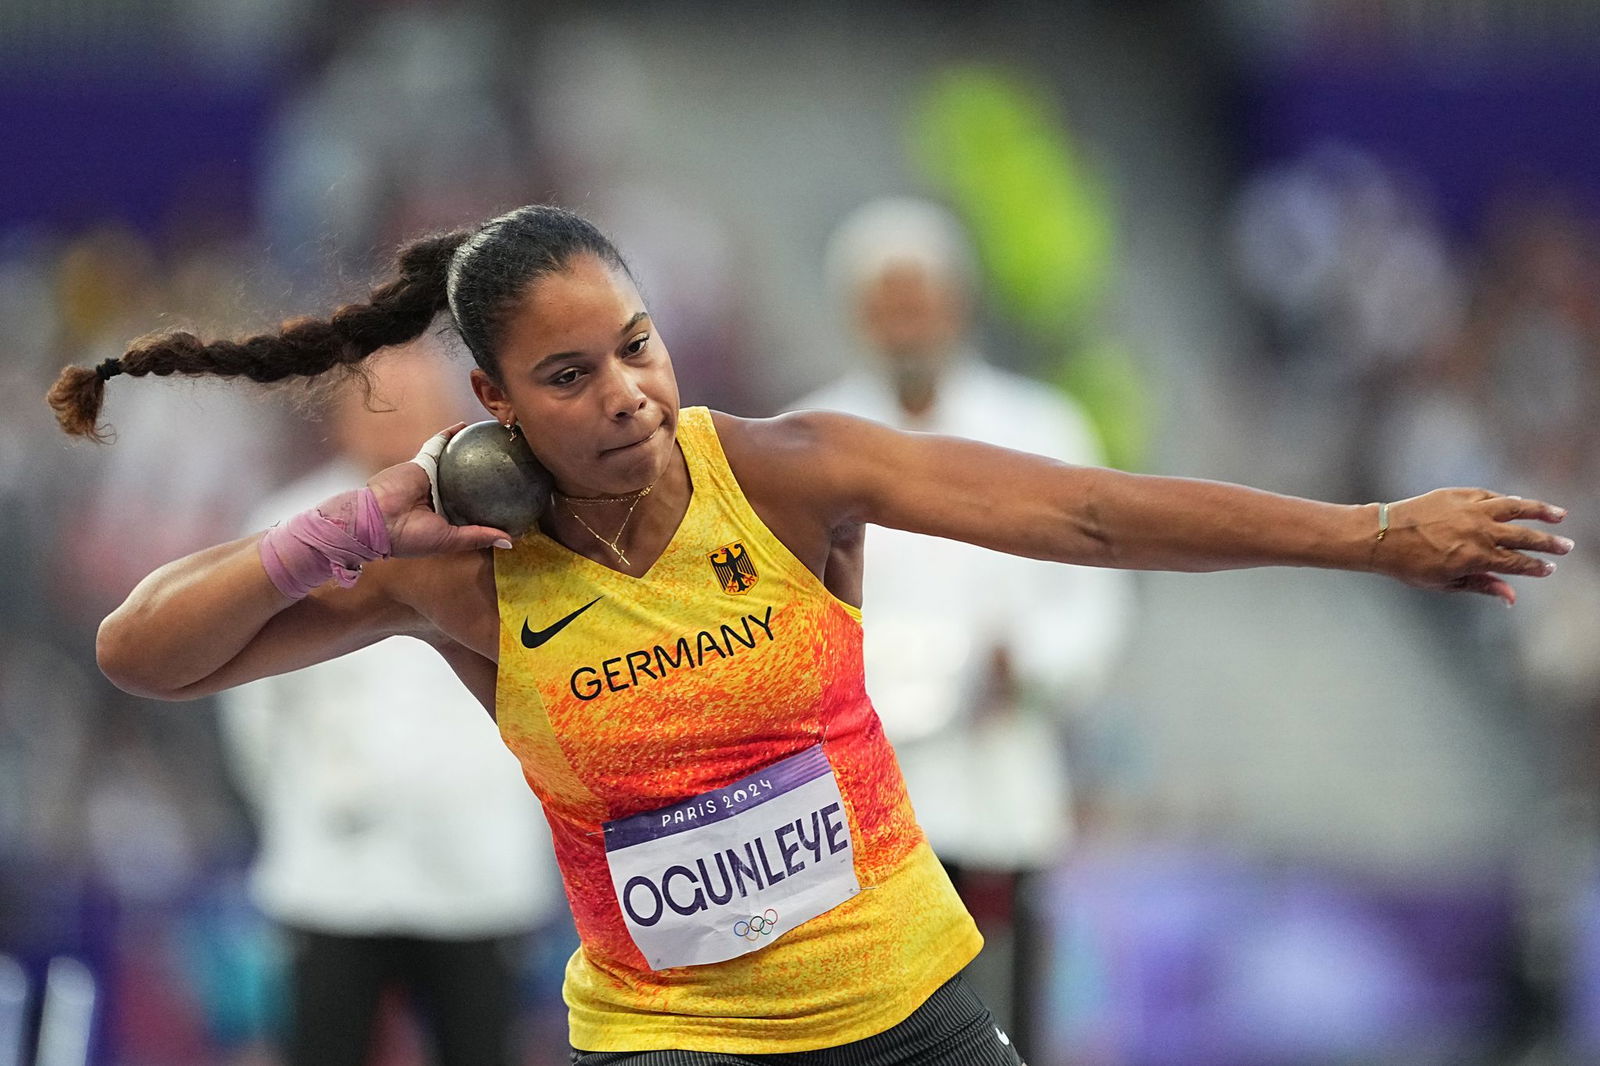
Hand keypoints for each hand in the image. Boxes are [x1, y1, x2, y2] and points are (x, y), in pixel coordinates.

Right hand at [366, 424, 512, 556]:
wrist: (376, 520)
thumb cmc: (411, 536)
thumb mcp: (450, 540)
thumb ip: (479, 536)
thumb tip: (511, 541)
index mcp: (445, 517)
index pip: (473, 508)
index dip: (492, 502)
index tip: (515, 497)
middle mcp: (439, 497)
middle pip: (467, 482)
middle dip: (485, 474)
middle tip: (509, 463)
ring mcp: (430, 478)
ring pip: (454, 461)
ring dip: (470, 450)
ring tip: (492, 441)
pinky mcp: (421, 463)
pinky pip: (438, 445)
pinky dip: (450, 434)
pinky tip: (466, 427)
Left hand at [1375, 488, 1571, 604]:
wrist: (1381, 535)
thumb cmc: (1409, 565)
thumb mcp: (1445, 583)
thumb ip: (1482, 585)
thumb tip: (1512, 597)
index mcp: (1476, 557)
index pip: (1517, 563)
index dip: (1536, 567)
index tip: (1549, 568)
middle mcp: (1479, 532)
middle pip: (1524, 537)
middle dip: (1548, 543)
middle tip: (1566, 546)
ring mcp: (1470, 510)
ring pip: (1515, 507)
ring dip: (1540, 511)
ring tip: (1559, 515)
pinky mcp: (1459, 494)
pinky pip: (1490, 496)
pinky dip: (1507, 500)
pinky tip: (1518, 503)